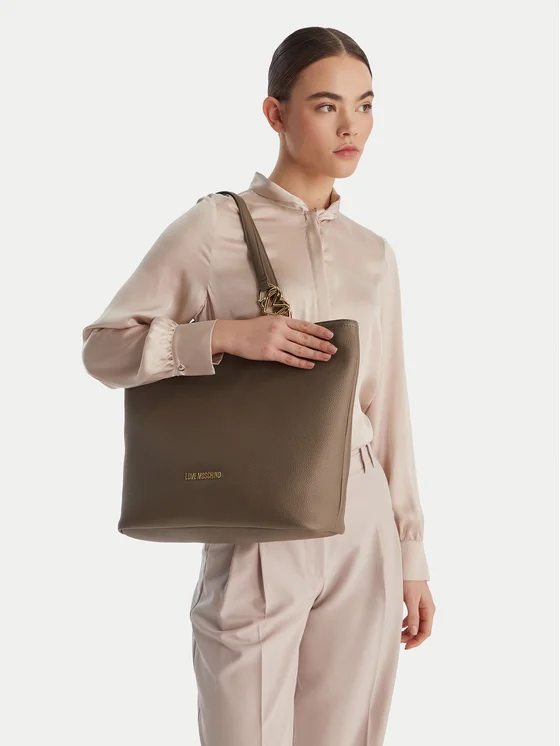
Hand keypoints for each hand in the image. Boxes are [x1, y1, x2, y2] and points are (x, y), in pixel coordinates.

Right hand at [213, 315, 337, 368]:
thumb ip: (285, 325)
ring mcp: (275, 341)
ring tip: (326, 357)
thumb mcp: (269, 321)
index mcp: (282, 320)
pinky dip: (301, 362)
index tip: (331, 335)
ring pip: (300, 349)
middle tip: (334, 349)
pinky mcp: (269, 353)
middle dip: (322, 344)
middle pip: (306, 338)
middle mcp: (280, 329)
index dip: (320, 330)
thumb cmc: (252, 328)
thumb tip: (301, 331)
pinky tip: (310, 365)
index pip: (305, 325)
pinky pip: (289, 359)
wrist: (234, 335)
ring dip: (315, 354)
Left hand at [401, 580, 435, 649]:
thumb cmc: (411, 581)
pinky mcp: (415, 603)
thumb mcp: (411, 599)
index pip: (426, 631)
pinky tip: (400, 625)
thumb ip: (413, 616)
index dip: (417, 641)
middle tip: (399, 641)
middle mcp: (427, 609)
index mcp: (429, 610)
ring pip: (416, 624)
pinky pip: (413, 617)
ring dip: (408, 631)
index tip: (407, 647)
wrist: (409, 566)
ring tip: (398, 635)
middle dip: (411, 637)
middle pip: (422, 629)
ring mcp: (422, 606)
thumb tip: (413, 633)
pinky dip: (406, 623)